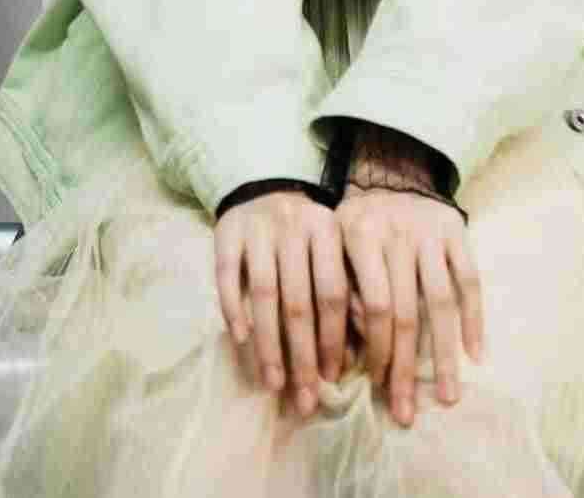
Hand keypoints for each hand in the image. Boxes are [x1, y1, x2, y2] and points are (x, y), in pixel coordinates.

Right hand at [213, 190, 349, 415]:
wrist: (263, 185)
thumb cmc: (304, 234)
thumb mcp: (332, 249)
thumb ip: (345, 292)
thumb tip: (356, 354)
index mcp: (328, 230)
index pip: (333, 292)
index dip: (333, 338)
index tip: (332, 379)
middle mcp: (295, 226)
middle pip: (298, 300)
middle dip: (301, 355)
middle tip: (304, 398)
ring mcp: (259, 227)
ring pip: (263, 293)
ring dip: (268, 344)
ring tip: (274, 383)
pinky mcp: (227, 231)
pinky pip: (228, 275)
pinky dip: (234, 308)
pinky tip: (241, 340)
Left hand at [336, 185, 483, 428]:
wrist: (390, 169)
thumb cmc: (356, 221)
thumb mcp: (334, 245)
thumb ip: (342, 291)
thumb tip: (347, 356)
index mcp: (359, 233)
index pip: (371, 306)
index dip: (375, 350)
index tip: (375, 388)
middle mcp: (397, 231)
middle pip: (405, 313)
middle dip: (404, 368)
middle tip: (406, 413)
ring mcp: (431, 230)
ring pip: (441, 304)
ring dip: (443, 356)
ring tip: (447, 397)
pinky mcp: (458, 230)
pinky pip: (469, 281)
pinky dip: (474, 319)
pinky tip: (474, 355)